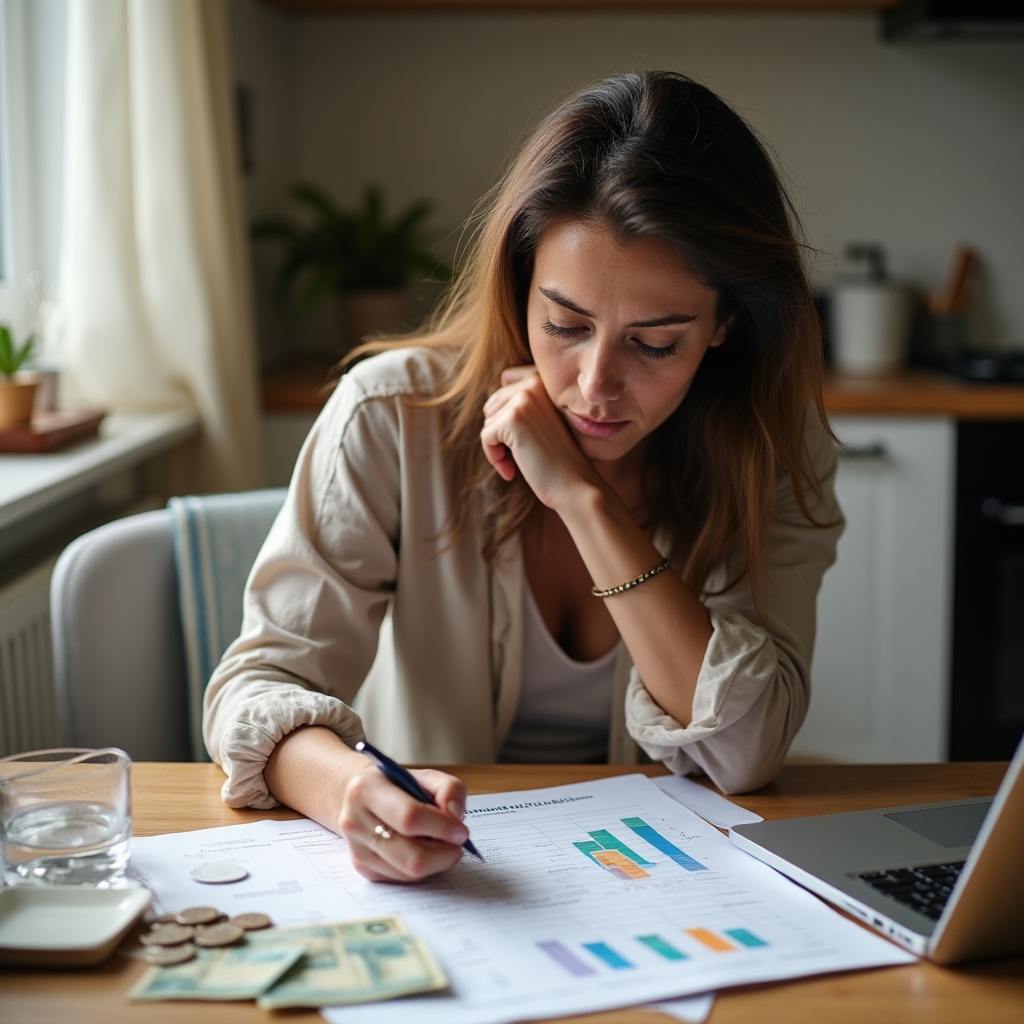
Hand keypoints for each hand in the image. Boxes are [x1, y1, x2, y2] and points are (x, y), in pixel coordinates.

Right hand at [338, 762, 469, 881]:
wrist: (359, 797)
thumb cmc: (396, 785)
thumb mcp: (423, 775)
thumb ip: (448, 788)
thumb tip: (455, 816)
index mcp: (367, 789)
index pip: (410, 817)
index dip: (442, 827)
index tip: (461, 830)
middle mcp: (355, 821)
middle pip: (411, 856)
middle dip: (444, 854)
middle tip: (457, 843)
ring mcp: (357, 848)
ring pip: (408, 872)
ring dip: (436, 862)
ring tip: (442, 845)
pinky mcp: (362, 868)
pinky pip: (402, 879)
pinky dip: (421, 869)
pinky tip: (423, 850)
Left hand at [481, 366, 600, 509]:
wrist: (575, 484)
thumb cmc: (557, 459)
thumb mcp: (540, 422)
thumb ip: (520, 406)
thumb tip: (490, 400)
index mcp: (541, 380)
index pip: (500, 392)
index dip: (503, 421)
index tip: (519, 442)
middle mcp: (533, 383)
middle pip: (491, 408)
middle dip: (498, 435)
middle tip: (519, 455)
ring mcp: (524, 399)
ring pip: (488, 423)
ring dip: (497, 448)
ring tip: (520, 462)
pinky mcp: (513, 419)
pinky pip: (486, 437)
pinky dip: (494, 457)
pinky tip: (512, 470)